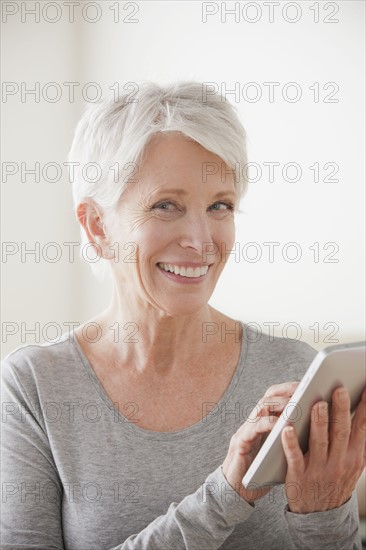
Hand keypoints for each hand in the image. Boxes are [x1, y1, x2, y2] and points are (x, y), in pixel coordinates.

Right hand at [222, 381, 298, 502]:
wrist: (236, 493)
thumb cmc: (262, 473)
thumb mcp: (282, 453)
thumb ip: (292, 439)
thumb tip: (319, 430)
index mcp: (265, 424)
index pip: (277, 398)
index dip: (291, 389)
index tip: (308, 385)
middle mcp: (253, 423)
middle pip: (268, 397)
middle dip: (285, 391)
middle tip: (301, 390)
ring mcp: (245, 432)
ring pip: (259, 408)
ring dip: (278, 405)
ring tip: (294, 405)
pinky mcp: (239, 444)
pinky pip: (251, 429)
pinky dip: (265, 424)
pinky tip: (278, 425)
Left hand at [282, 386, 365, 512]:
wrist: (321, 516)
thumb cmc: (334, 480)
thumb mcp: (353, 463)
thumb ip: (355, 440)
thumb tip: (361, 411)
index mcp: (354, 456)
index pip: (361, 428)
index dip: (364, 407)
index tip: (364, 387)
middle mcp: (340, 462)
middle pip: (341, 432)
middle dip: (340, 410)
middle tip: (339, 389)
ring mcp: (319, 470)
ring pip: (319, 442)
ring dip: (319, 422)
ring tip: (317, 403)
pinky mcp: (299, 476)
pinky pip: (295, 457)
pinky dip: (291, 443)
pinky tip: (287, 429)